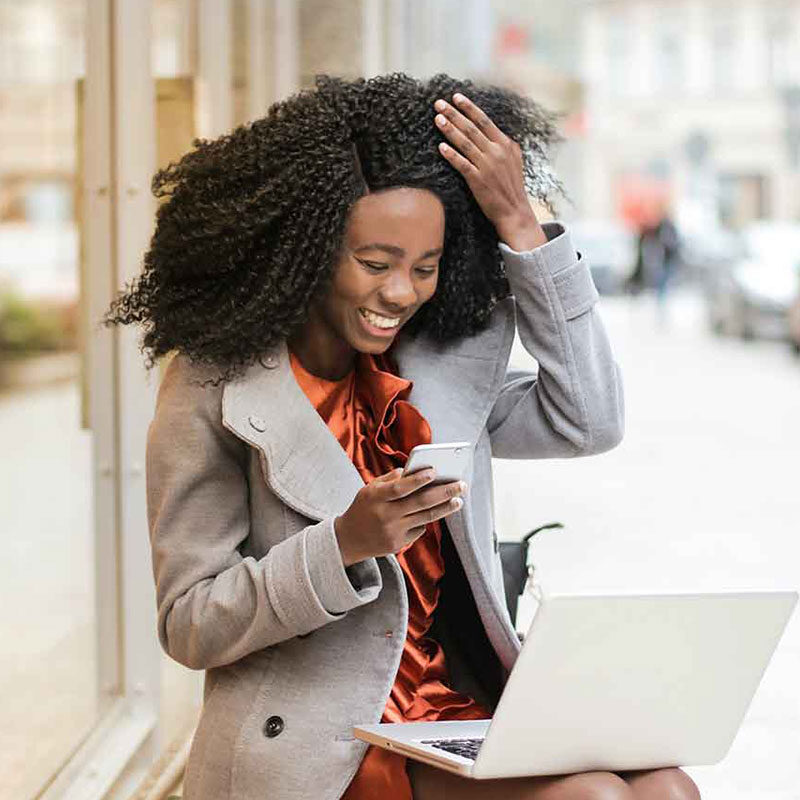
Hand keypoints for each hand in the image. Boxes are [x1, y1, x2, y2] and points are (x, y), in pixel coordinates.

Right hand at [334, 467, 465, 565]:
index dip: (418, 480)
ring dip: (445, 508)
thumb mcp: (369, 489)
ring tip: (458, 500)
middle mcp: (385, 516)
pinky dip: (425, 519)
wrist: (348, 540)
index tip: (435, 471)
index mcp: (375, 498)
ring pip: (425, 518)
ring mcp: (393, 532)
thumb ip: (391, 479)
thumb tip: (416, 470)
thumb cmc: (363, 508)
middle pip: (420, 503)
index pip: (400, 488)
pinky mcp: (398, 545)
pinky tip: (432, 513)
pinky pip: (419, 529)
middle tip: (461, 485)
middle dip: (444, 493)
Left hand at [433, 93, 546, 250]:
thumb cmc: (512, 187)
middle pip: (471, 128)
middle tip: (438, 103)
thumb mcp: (514, 161)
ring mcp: (487, 166)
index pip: (484, 120)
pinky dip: (451, 155)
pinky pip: (462, 164)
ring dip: (450, 129)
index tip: (456, 97)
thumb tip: (495, 132)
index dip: (468, 108)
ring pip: (465, 143)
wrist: (514, 212)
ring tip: (437, 119)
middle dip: (453, 114)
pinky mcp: (478, 181)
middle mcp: (496, 152)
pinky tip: (441, 147)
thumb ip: (504, 145)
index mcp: (505, 144)